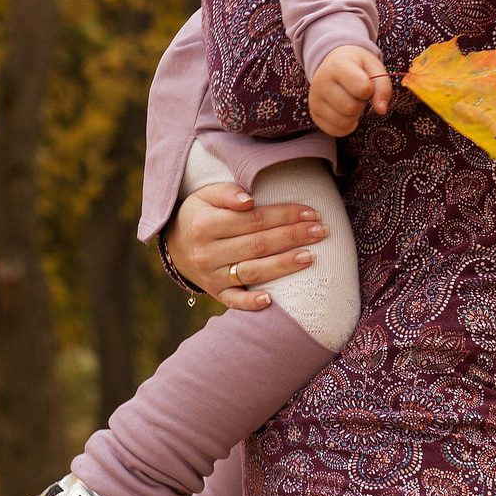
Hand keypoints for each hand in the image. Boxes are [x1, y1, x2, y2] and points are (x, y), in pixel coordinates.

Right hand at [167, 182, 330, 309]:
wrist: (175, 247)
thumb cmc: (199, 215)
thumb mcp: (205, 196)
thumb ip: (227, 192)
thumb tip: (249, 200)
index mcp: (206, 225)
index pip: (254, 219)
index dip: (284, 215)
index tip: (311, 213)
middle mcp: (208, 252)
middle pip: (258, 244)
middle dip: (293, 237)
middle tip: (321, 231)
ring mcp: (212, 276)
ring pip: (252, 271)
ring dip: (283, 265)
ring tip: (311, 257)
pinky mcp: (215, 293)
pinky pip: (234, 301)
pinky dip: (251, 302)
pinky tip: (271, 300)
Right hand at [309, 43, 392, 135]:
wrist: (333, 63)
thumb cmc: (357, 66)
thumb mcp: (373, 67)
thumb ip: (383, 86)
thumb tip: (381, 110)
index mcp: (336, 66)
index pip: (362, 89)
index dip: (370, 89)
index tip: (365, 82)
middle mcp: (321, 83)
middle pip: (351, 107)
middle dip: (361, 103)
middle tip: (357, 94)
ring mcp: (314, 100)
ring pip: (343, 122)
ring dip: (354, 115)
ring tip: (351, 101)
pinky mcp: (314, 114)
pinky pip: (336, 131)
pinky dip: (347, 126)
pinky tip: (346, 113)